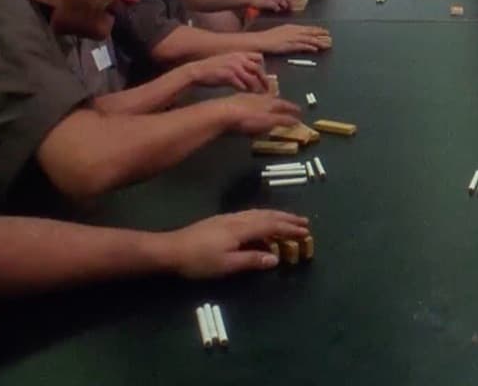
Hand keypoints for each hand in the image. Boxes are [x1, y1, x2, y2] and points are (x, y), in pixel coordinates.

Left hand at [160, 210, 310, 278]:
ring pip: (258, 213)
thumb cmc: (199, 260)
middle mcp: (237, 219)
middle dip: (287, 219)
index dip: (289, 229)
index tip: (306, 232)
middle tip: (304, 222)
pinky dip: (263, 218)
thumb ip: (252, 260)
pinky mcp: (221, 222)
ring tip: (288, 220)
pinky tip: (261, 224)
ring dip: (276, 216)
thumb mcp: (227, 265)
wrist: (171, 250)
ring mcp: (228, 219)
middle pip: (267, 216)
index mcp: (241, 229)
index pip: (271, 227)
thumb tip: (276, 258)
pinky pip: (249, 215)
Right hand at [185, 52, 267, 91]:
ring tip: (259, 95)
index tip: (264, 76)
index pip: (259, 57)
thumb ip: (239, 67)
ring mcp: (233, 66)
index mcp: (239, 54)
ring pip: (252, 78)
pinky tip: (246, 95)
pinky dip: (245, 91)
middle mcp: (238, 58)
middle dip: (264, 80)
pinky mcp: (228, 75)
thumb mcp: (228, 62)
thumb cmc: (211, 69)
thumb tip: (249, 76)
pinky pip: (241, 85)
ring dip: (256, 88)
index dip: (263, 67)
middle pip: (258, 68)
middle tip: (267, 89)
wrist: (197, 71)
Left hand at [218, 92, 301, 133]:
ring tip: (270, 106)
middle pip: (273, 99)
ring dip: (267, 102)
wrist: (223, 113)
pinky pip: (250, 101)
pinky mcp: (236, 101)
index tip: (300, 110)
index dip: (293, 108)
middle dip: (281, 103)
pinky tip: (251, 108)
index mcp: (270, 102)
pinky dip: (255, 105)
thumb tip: (296, 120)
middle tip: (286, 107)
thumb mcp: (268, 121)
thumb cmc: (248, 119)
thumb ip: (282, 120)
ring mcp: (247, 98)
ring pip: (261, 98)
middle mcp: (260, 98)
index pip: (285, 105)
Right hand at [256, 24, 332, 53]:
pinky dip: (310, 47)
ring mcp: (292, 38)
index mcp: (291, 27)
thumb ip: (290, 34)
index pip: (307, 28)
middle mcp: (293, 31)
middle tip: (329, 36)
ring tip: (326, 44)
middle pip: (310, 32)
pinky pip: (302, 46)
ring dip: (318, 42)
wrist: (260, 41)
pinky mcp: (289, 45)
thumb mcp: (281, 32)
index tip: (324, 31)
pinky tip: (315, 49)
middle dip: (320, 34)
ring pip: (308, 39)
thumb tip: (298, 37)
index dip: (316, 29)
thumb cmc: (268, 38)